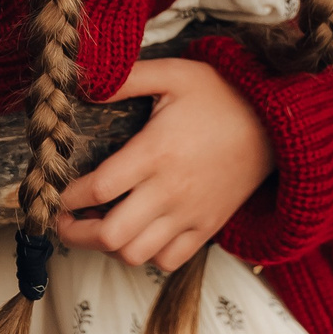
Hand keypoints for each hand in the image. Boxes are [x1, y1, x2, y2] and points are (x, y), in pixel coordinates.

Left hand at [54, 57, 274, 270]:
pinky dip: (145, 255)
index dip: (67, 197)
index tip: (56, 193)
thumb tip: (82, 84)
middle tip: (64, 220)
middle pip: (110, 235)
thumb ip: (125, 78)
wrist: (277, 122)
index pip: (98, 189)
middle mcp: (170, 190)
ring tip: (96, 229)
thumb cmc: (222, 95)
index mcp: (155, 152)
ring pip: (135, 254)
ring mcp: (190, 214)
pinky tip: (136, 234)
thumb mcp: (173, 73)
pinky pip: (168, 260)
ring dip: (107, 247)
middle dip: (76, 232)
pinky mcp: (207, 227)